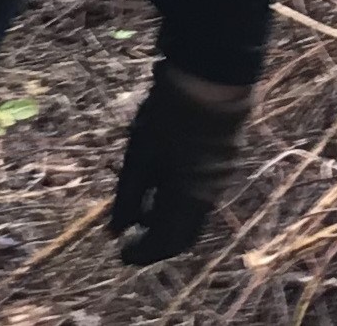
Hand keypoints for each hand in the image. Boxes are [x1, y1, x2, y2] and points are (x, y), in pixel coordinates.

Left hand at [108, 62, 251, 264]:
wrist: (207, 84)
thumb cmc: (166, 121)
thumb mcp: (138, 160)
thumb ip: (126, 199)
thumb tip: (114, 233)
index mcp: (187, 202)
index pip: (165, 244)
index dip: (142, 253)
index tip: (121, 253)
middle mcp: (208, 198)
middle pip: (182, 234)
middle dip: (156, 240)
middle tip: (131, 236)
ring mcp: (218, 181)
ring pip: (191, 214)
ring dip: (166, 218)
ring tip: (140, 207)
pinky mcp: (222, 164)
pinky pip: (198, 195)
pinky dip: (177, 200)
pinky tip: (158, 185)